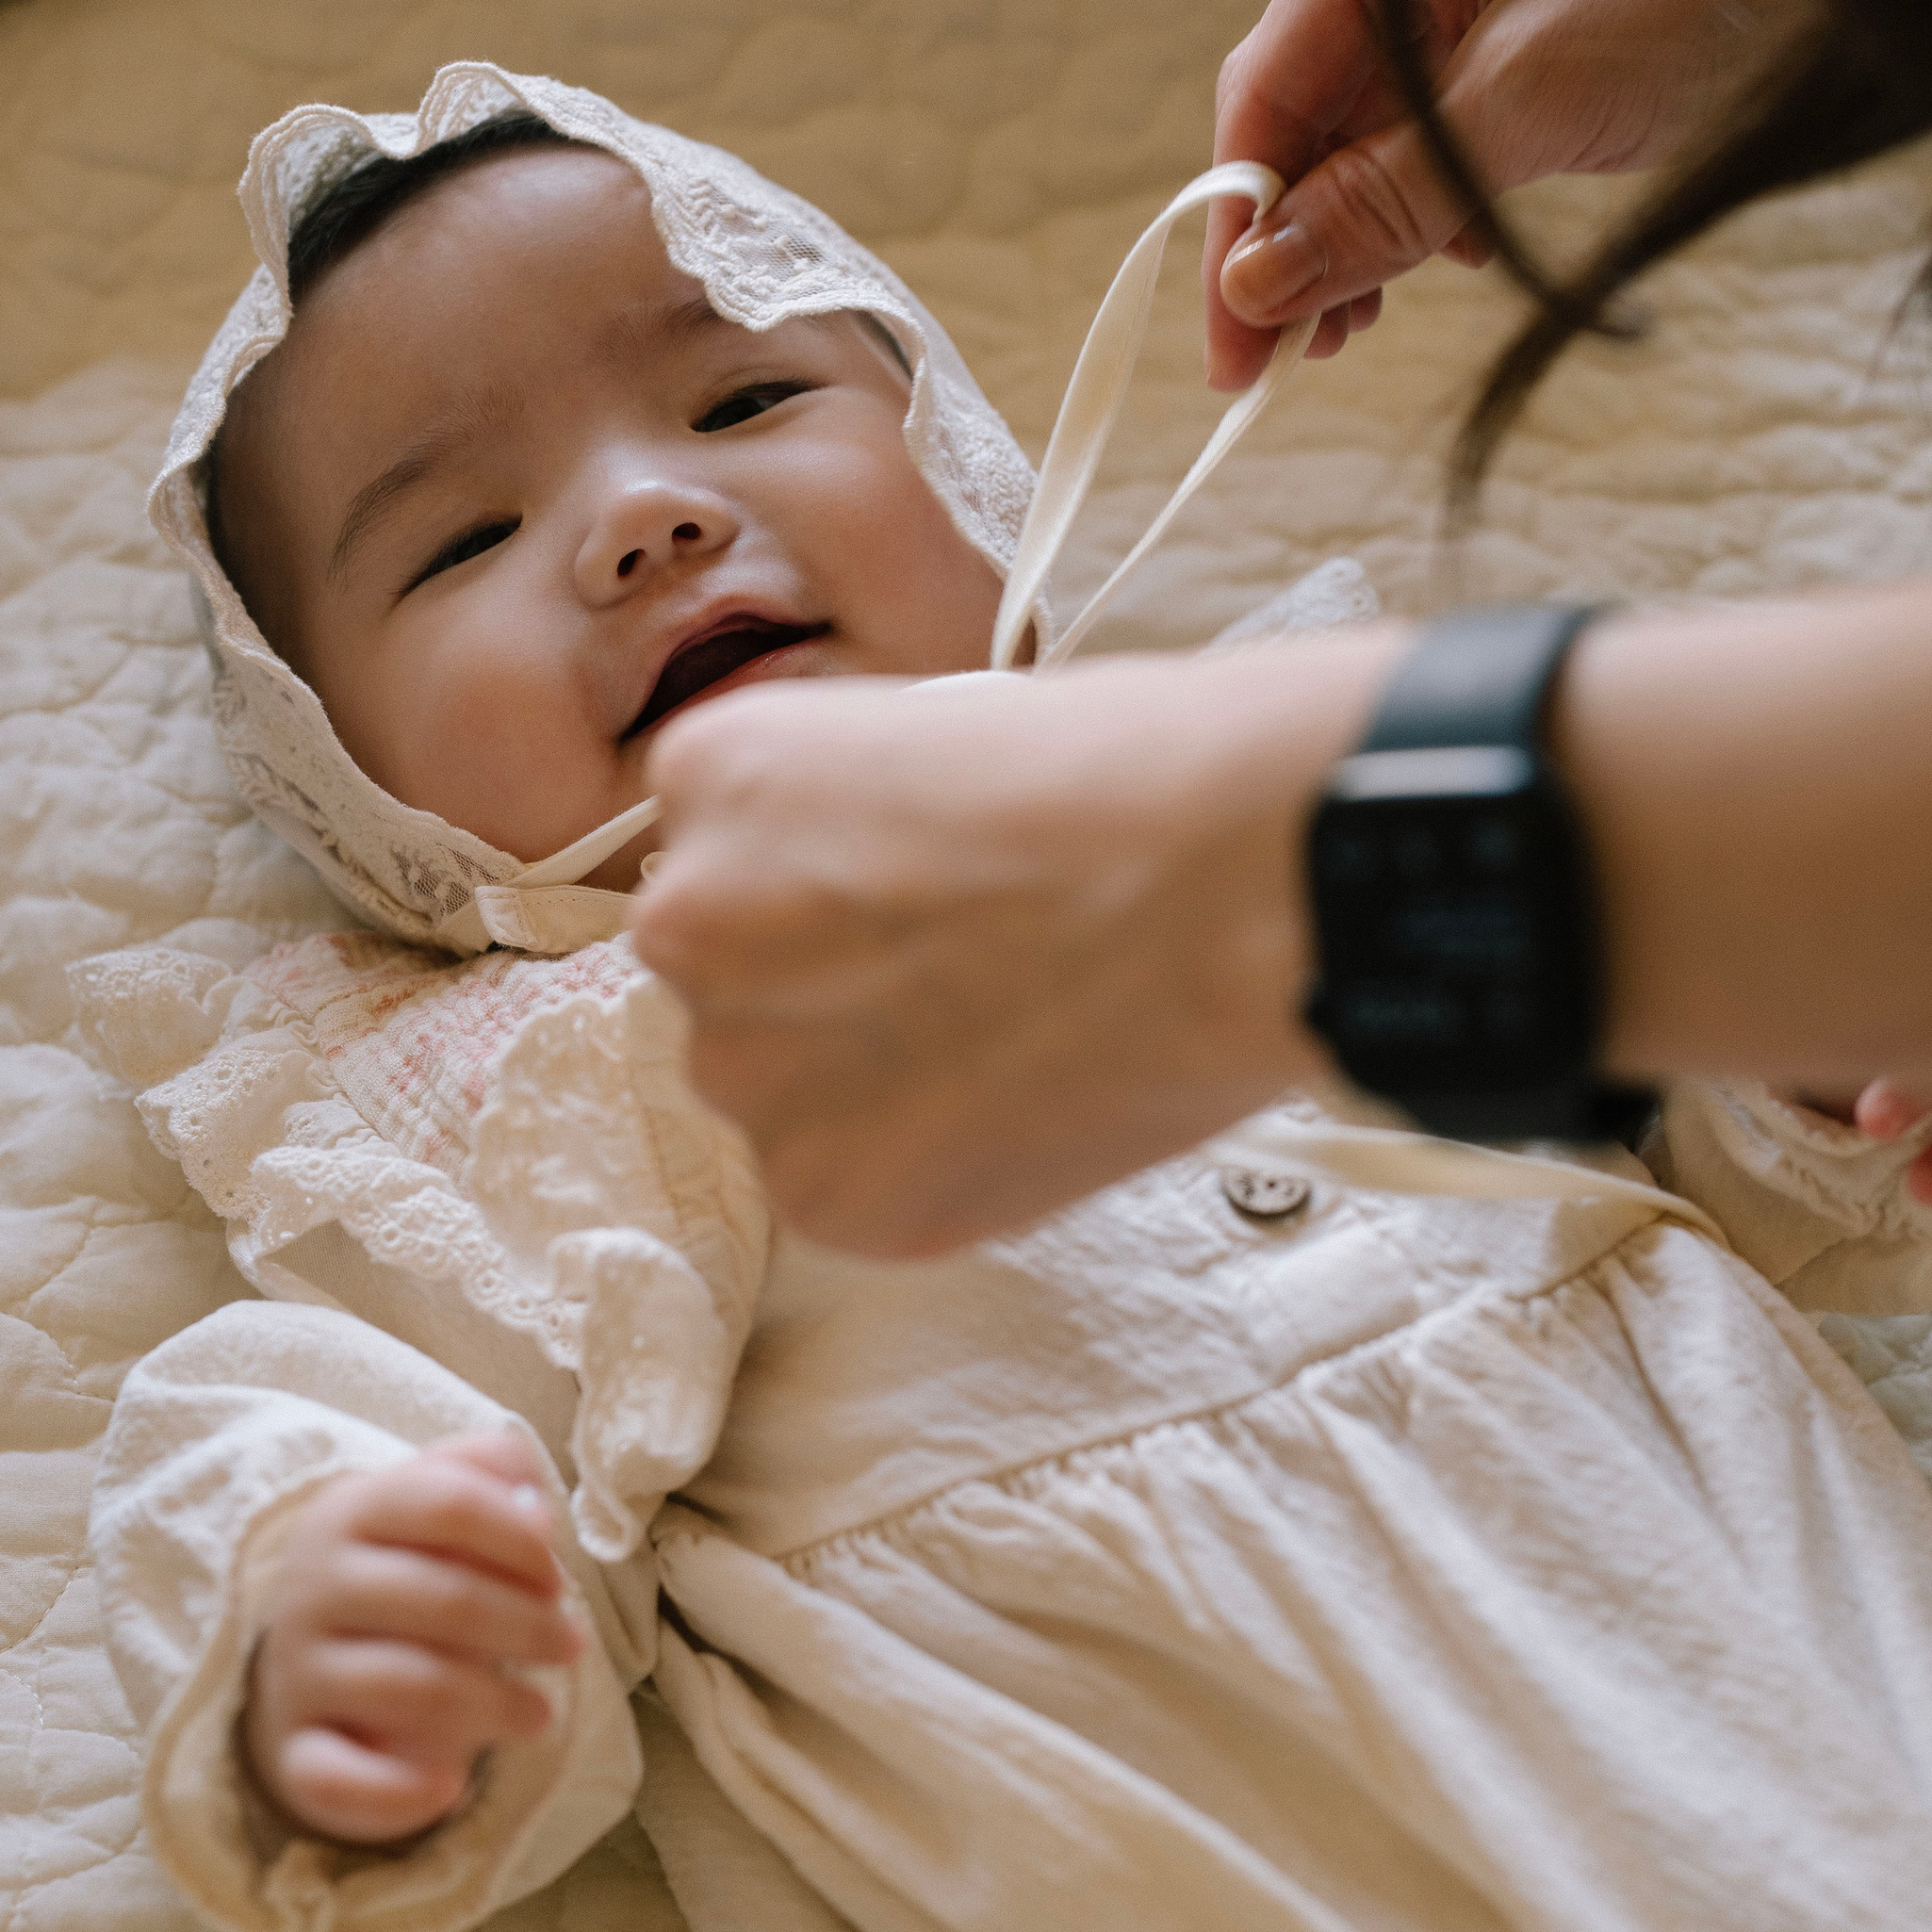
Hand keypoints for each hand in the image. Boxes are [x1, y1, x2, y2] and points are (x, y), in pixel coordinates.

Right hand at [244, 1430, 585, 1845]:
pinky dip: (396, 1790)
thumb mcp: (434, 1514)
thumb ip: (486, 1482)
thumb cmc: (401, 1578)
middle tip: (571, 1645)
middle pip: (441, 1596)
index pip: (446, 1501)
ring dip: (494, 1702)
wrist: (310, 1669)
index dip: (520, 1541)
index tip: (557, 1579)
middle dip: (525, 1624)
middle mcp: (314, 1587)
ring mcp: (299, 1674)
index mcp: (351, 1511)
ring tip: (541, 1715)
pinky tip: (450, 1786)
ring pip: (407, 1685)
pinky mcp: (295, 1753)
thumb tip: (534, 1504)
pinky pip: (337, 1777)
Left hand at [634, 639, 1403, 1255]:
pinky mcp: (825, 1197)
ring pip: (788, 1090)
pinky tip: (1024, 1101)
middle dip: (835, 988)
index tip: (920, 890)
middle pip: (738, 978)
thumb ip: (850, 825)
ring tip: (1015, 1035)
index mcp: (711, 779)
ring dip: (872, 1081)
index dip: (835, 880)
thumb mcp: (942, 734)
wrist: (1242, 890)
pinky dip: (928, 1165)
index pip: (726, 851)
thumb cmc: (1136, 778)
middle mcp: (689, 925)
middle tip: (975, 973)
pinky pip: (853, 1187)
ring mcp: (749, 1072)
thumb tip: (856, 901)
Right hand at [1204, 0, 1822, 392]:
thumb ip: (1377, 206)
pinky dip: (1426, 199)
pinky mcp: (1514, 10)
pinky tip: (1436, 263)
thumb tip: (1257, 289)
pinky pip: (1433, 118)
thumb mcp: (1517, 114)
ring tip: (1353, 332)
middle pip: (1311, 111)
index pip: (1267, 86)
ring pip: (1370, 126)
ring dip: (1361, 233)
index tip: (1230, 343)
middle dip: (1301, 239)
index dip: (1241, 226)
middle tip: (1281, 364)